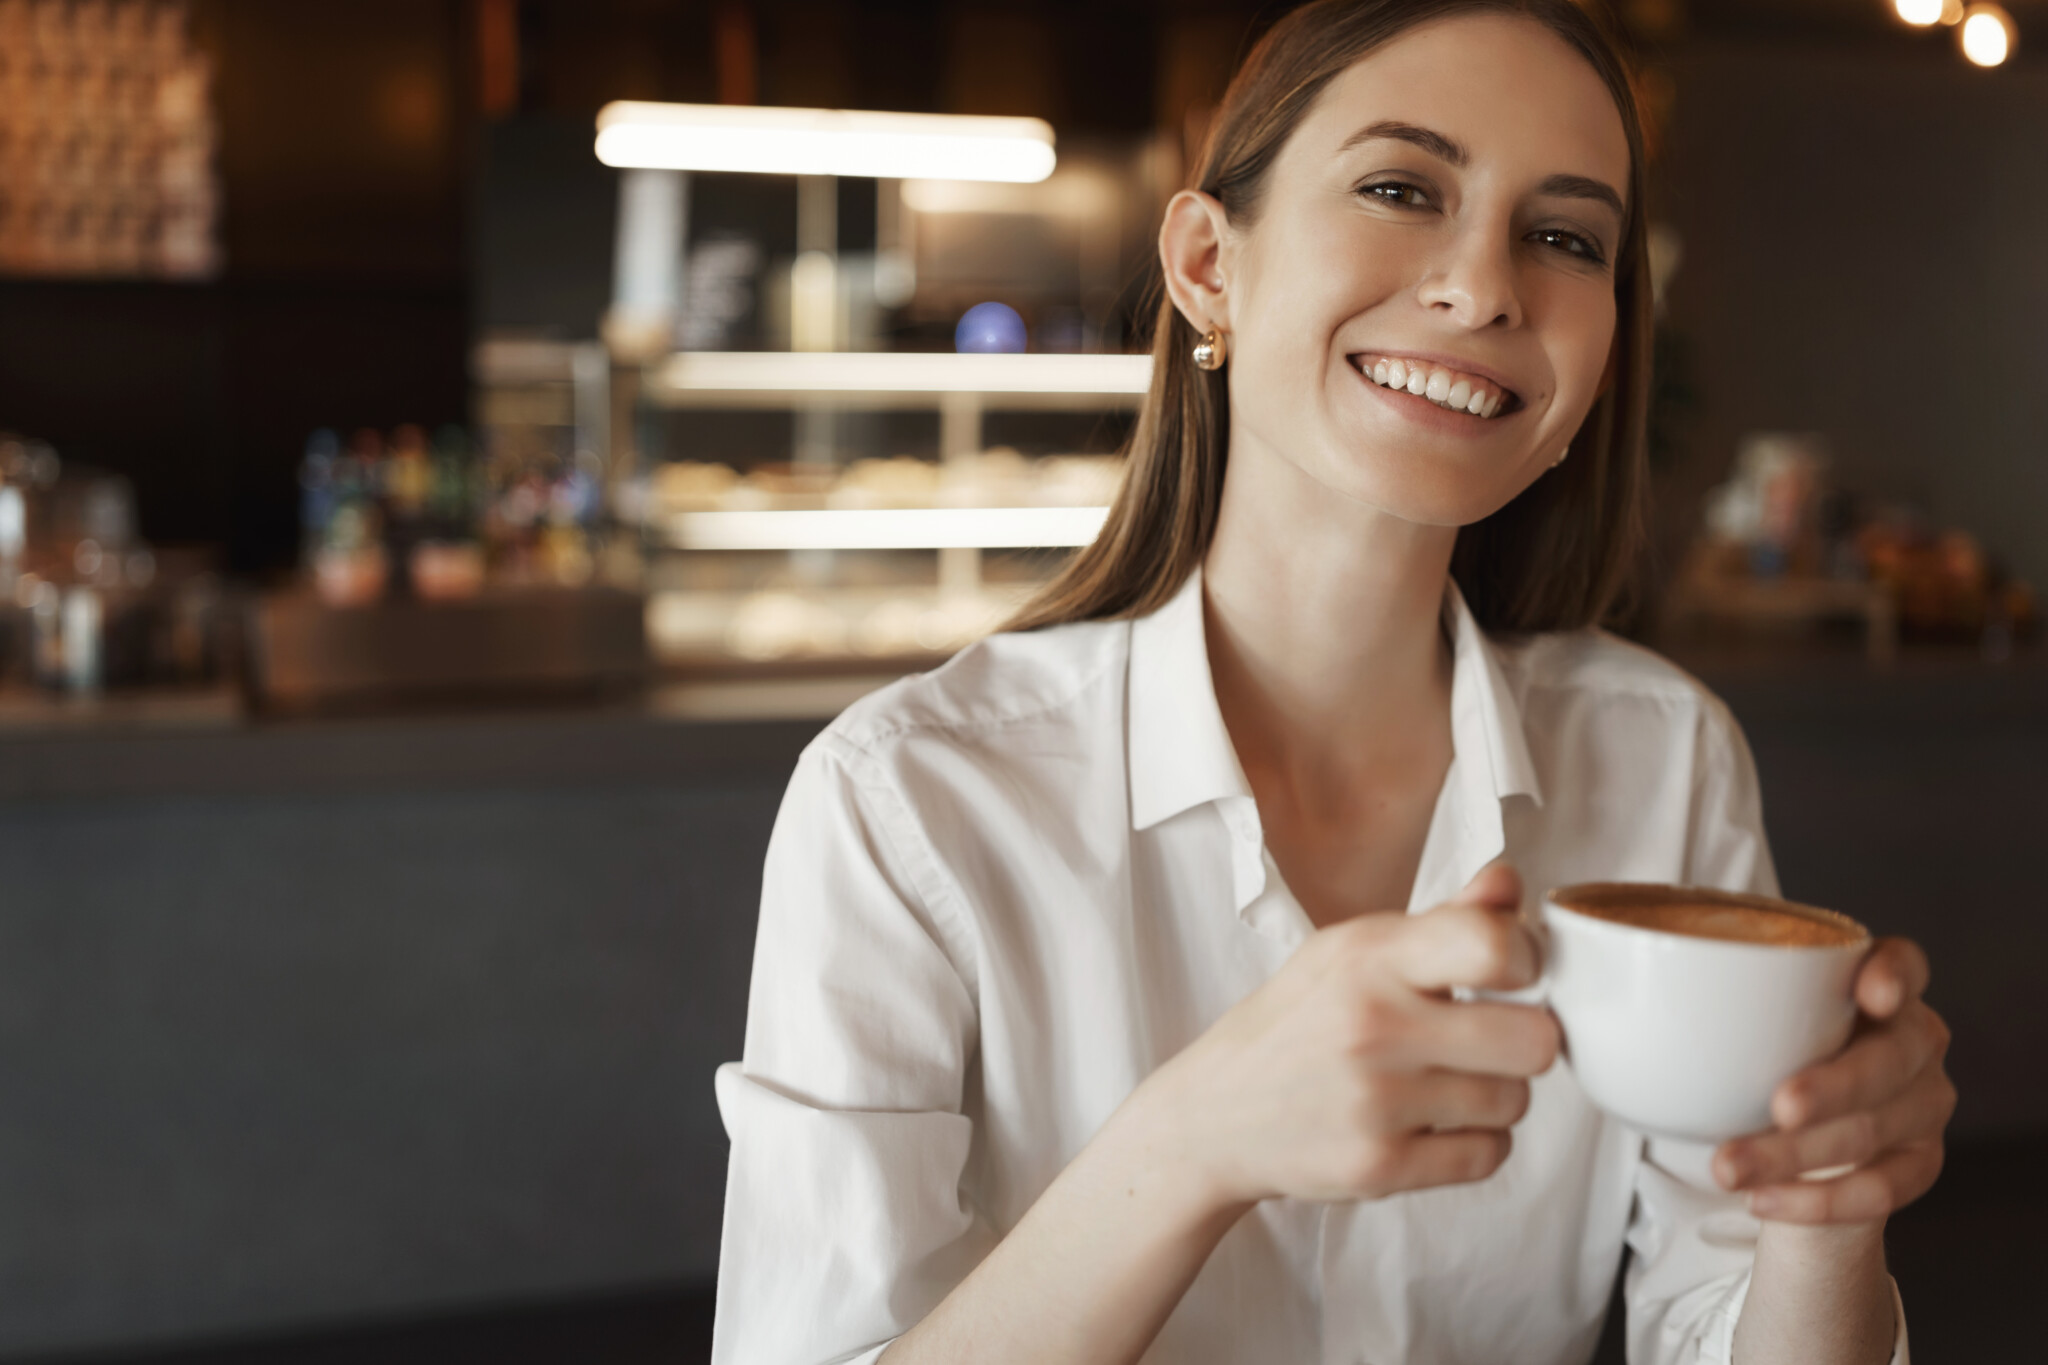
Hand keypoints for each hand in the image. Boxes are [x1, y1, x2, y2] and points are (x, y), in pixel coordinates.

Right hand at [1132, 862, 1560, 1209]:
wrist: (1214, 1113)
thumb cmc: (1295, 1024)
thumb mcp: (1351, 952)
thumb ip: (1443, 920)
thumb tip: (1512, 885)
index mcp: (1368, 956)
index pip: (1493, 946)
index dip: (1530, 960)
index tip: (1515, 973)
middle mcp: (1372, 1025)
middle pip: (1534, 1040)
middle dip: (1524, 1039)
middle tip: (1491, 1038)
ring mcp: (1375, 1101)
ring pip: (1516, 1101)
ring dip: (1495, 1094)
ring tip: (1444, 1081)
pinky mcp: (1379, 1165)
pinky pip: (1490, 1156)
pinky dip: (1474, 1142)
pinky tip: (1430, 1121)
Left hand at [1711, 936, 1954, 1223]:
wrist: (1797, 1137)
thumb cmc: (1761, 1052)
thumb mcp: (1740, 1017)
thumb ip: (1691, 995)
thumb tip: (1581, 992)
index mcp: (1878, 985)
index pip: (1906, 963)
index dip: (1897, 973)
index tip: (1870, 991)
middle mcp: (1914, 1040)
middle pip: (1887, 1061)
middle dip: (1832, 1086)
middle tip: (1778, 1105)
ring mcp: (1924, 1104)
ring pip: (1870, 1132)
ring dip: (1795, 1154)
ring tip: (1726, 1167)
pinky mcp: (1920, 1163)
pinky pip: (1878, 1191)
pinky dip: (1816, 1201)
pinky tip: (1761, 1198)